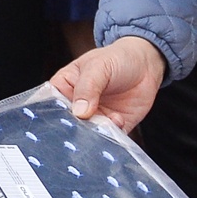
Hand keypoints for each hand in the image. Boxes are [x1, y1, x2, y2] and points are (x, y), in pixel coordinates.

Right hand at [51, 36, 166, 131]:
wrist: (146, 64)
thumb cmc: (117, 58)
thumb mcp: (98, 66)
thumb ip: (87, 87)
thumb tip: (80, 111)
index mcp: (64, 88)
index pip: (50, 105)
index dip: (51, 114)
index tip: (58, 121)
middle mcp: (76, 106)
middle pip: (68, 125)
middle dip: (74, 129)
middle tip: (83, 126)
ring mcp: (94, 119)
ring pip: (87, 135)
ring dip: (95, 133)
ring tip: (105, 121)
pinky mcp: (113, 128)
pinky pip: (109, 139)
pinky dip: (112, 137)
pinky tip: (118, 120)